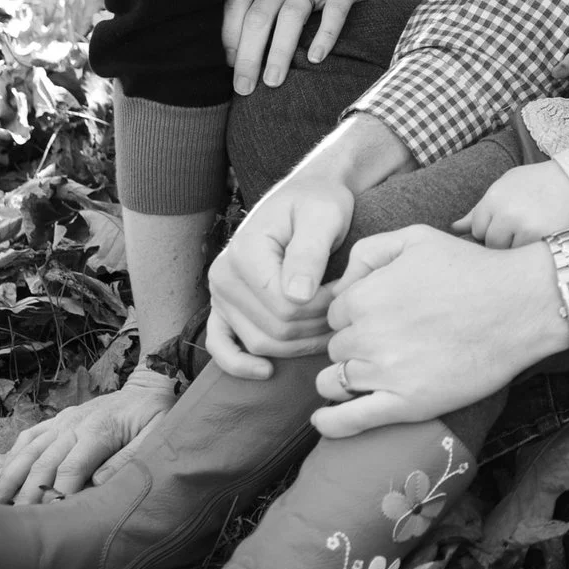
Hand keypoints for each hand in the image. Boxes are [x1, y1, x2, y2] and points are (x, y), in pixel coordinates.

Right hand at [0, 381, 174, 504]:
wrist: (148, 386)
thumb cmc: (154, 415)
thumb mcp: (155, 435)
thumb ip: (128, 459)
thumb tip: (98, 483)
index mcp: (98, 430)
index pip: (70, 469)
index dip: (57, 495)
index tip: (46, 520)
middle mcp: (74, 424)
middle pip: (43, 463)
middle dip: (25, 494)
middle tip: (12, 522)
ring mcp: (63, 420)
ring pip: (29, 451)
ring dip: (9, 477)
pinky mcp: (58, 419)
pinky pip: (30, 436)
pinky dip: (12, 455)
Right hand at [203, 174, 353, 378]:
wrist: (304, 197)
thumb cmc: (318, 203)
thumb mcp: (323, 216)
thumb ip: (310, 252)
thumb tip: (297, 296)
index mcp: (244, 253)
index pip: (285, 307)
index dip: (323, 308)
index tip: (348, 290)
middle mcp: (223, 276)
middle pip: (275, 329)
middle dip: (316, 326)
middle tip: (345, 309)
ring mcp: (221, 294)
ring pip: (261, 343)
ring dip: (299, 343)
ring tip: (329, 325)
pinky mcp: (224, 306)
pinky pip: (221, 344)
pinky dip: (240, 364)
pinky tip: (266, 371)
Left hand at [222, 0, 404, 96]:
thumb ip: (266, 14)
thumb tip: (240, 58)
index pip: (238, 5)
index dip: (231, 37)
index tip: (232, 67)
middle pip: (260, 14)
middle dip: (249, 54)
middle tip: (245, 87)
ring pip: (292, 15)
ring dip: (279, 51)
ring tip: (274, 81)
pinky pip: (333, 12)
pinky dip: (323, 36)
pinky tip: (316, 58)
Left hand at [314, 227, 568, 437]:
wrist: (521, 306)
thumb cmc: (471, 269)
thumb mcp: (416, 237)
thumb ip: (368, 252)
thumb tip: (340, 283)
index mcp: (364, 296)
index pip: (336, 314)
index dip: (355, 314)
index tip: (381, 316)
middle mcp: (367, 336)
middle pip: (336, 348)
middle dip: (354, 344)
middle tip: (388, 340)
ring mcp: (385, 373)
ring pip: (336, 382)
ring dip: (345, 377)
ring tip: (368, 374)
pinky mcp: (406, 404)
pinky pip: (350, 420)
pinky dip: (331, 423)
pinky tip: (322, 422)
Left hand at [459, 161, 568, 249]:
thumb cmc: (536, 183)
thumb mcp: (505, 186)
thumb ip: (479, 209)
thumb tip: (454, 228)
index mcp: (494, 198)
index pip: (477, 229)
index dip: (490, 228)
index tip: (507, 220)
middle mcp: (506, 213)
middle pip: (490, 243)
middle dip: (502, 239)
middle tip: (521, 226)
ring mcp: (524, 228)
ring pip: (507, 253)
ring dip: (516, 247)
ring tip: (532, 230)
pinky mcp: (541, 240)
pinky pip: (525, 257)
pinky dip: (531, 250)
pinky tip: (541, 237)